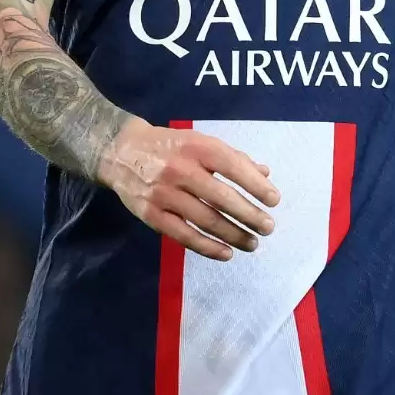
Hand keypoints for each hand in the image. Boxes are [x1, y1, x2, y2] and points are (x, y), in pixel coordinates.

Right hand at [96, 117, 281, 260]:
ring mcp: (164, 193)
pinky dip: (207, 247)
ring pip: (205, 220)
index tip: (274, 201)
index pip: (233, 167)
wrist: (121, 151)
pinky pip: (183, 235)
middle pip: (221, 197)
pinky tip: (226, 253)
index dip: (256, 185)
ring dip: (233, 235)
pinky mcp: (151, 214)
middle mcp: (180, 169)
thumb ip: (232, 157)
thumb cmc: (170, 146)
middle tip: (268, 227)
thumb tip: (265, 174)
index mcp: (197, 147)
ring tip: (252, 243)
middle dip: (249, 215)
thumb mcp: (200, 142)